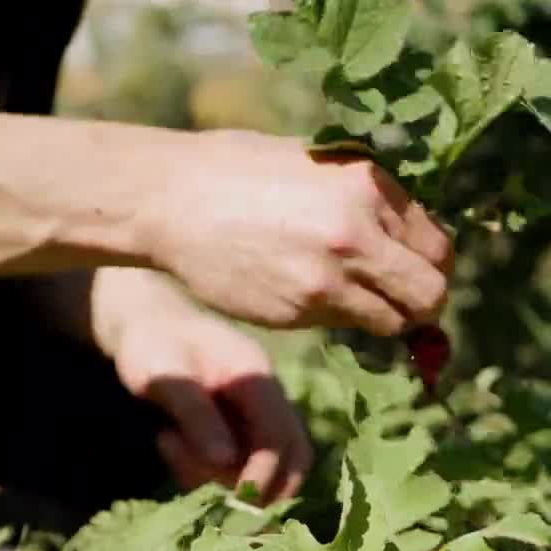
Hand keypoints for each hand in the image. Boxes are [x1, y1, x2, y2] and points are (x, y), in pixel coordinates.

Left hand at [92, 268, 311, 500]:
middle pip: (295, 456)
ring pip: (267, 468)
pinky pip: (238, 468)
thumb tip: (227, 461)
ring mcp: (257, 416)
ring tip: (170, 444)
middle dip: (261, 488)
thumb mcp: (164, 375)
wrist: (144, 327)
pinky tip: (170, 443)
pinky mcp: (241, 431)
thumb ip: (196, 415)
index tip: (235, 501)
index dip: (264, 474)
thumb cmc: (150, 344)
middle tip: (211, 492)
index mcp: (256, 379)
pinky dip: (205, 471)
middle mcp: (267, 399)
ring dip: (218, 476)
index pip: (281, 437)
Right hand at [155, 130, 452, 334]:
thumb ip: (367, 199)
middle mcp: (357, 233)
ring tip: (353, 299)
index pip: (438, 247)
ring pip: (392, 321)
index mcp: (368, 186)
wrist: (173, 201)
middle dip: (423, 305)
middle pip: (430, 294)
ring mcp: (329, 278)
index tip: (414, 272)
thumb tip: (409, 238)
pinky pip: (345, 326)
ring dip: (382, 317)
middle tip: (402, 303)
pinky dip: (340, 318)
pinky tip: (309, 294)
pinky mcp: (300, 311)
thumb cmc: (241, 173)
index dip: (431, 265)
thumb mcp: (317, 164)